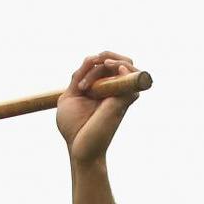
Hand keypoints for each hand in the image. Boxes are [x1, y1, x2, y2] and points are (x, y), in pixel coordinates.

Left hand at [56, 51, 140, 166]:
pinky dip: (124, 67)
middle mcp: (114, 91)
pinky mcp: (124, 100)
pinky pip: (134, 77)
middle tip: (92, 62)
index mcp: (101, 89)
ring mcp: (121, 95)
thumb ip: (78, 77)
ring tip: (99, 65)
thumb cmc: (74, 128)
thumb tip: (91, 58)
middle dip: (106, 55)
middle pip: (120, 61)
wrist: (79, 148)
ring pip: (127, 64)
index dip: (92, 63)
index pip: (104, 65)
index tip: (78, 83)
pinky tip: (110, 67)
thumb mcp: (69, 97)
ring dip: (112, 60)